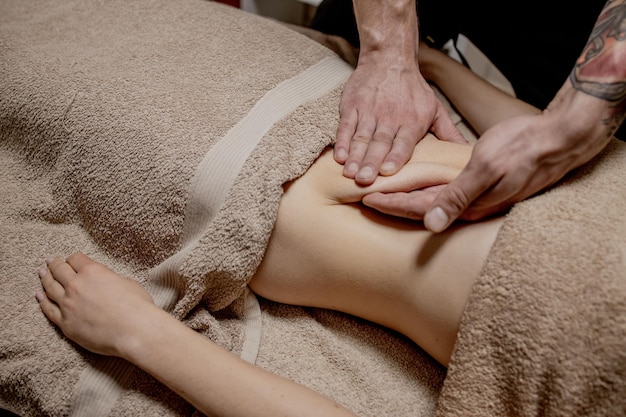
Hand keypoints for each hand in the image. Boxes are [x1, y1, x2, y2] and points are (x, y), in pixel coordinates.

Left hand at [36, 253, 156, 356]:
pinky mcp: (66, 324)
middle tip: (51, 262)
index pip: (75, 259)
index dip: (73, 258)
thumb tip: (107, 283)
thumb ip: (111, 279)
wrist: (134, 330)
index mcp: (92, 272)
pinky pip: (49, 310)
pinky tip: (40, 296)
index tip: (72, 260)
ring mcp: (68, 305)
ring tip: (42, 273)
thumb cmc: (137, 306)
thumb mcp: (127, 282)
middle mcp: (76, 286)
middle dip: (55, 264)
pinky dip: (43, 301)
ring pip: (50, 288)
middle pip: (59, 270)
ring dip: (45, 278)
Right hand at [333, 58, 466, 185]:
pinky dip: (342, 142)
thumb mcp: (435, 109)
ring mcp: (369, 112)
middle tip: (365, 180)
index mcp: (411, 121)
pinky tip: (339, 157)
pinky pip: (346, 127)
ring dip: (355, 157)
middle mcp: (389, 118)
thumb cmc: (413, 89)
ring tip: (350, 174)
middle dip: (371, 162)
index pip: (403, 142)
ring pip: (361, 138)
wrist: (389, 58)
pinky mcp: (352, 107)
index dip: (395, 157)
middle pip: (379, 143)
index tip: (388, 172)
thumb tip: (468, 151)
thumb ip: (448, 133)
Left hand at [363, 96, 612, 230]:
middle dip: (393, 205)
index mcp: (468, 204)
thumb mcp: (488, 168)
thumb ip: (458, 196)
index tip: (367, 200)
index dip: (391, 204)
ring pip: (432, 202)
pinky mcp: (482, 188)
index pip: (419, 209)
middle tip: (365, 198)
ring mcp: (477, 198)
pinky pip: (446, 193)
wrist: (557, 140)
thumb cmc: (523, 149)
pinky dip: (425, 190)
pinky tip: (417, 184)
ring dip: (407, 199)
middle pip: (421, 209)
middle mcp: (470, 206)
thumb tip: (431, 225)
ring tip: (384, 193)